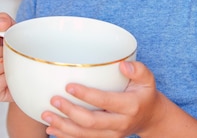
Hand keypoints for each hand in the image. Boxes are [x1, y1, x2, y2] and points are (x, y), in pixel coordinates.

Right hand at [0, 12, 15, 101]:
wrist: (29, 74)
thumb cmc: (17, 51)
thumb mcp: (14, 32)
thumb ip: (5, 22)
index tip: (1, 41)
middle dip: (1, 52)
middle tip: (8, 55)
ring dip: (4, 66)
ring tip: (10, 66)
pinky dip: (6, 79)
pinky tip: (10, 77)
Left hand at [42, 61, 160, 137]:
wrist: (150, 118)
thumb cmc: (144, 93)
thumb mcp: (147, 79)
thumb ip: (138, 69)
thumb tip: (122, 65)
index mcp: (130, 106)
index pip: (105, 101)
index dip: (86, 95)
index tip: (69, 86)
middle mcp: (120, 123)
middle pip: (91, 122)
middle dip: (70, 112)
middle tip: (53, 100)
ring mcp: (112, 135)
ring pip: (85, 135)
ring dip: (63, 126)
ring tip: (46, 115)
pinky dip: (66, 136)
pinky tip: (52, 128)